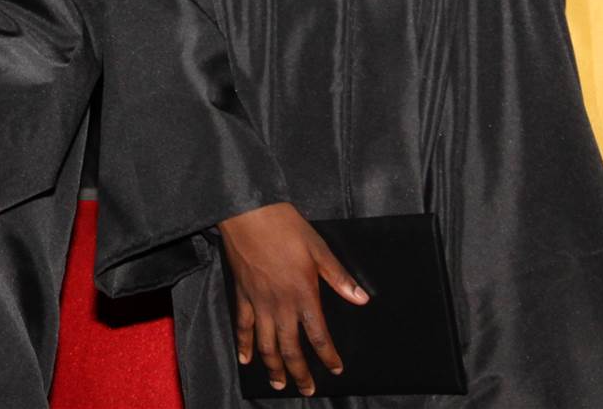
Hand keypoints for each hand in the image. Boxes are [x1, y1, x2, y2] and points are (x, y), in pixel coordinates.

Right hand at [217, 202, 367, 394]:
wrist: (248, 213)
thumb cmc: (285, 227)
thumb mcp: (319, 248)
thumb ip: (339, 277)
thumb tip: (361, 299)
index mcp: (303, 294)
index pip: (319, 336)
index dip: (328, 356)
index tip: (336, 370)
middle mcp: (280, 304)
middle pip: (291, 348)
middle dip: (300, 372)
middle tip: (307, 390)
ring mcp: (258, 302)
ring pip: (266, 344)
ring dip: (273, 367)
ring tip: (279, 384)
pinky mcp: (242, 294)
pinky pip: (242, 325)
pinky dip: (243, 344)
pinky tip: (246, 358)